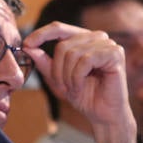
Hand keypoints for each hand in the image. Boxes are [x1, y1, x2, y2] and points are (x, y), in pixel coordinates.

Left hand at [23, 23, 135, 142]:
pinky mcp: (115, 54)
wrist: (103, 115)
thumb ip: (44, 61)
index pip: (59, 27)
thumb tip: (28, 46)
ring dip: (68, 76)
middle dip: (57, 70)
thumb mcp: (58, 77)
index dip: (41, 34)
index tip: (26, 44)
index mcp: (83, 38)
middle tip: (62, 87)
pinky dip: (78, 77)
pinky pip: (85, 60)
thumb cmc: (84, 95)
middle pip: (63, 45)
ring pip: (72, 53)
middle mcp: (97, 37)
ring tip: (74, 88)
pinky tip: (81, 87)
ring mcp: (107, 44)